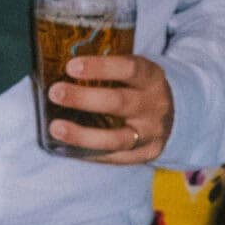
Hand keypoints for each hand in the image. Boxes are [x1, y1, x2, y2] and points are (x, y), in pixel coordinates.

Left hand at [46, 54, 174, 161]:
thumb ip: (105, 71)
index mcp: (151, 77)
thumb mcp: (133, 73)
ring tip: (55, 127)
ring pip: (116, 138)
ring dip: (82, 134)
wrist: (170, 116)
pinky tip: (65, 147)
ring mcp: (151, 133)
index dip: (100, 67)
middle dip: (83, 98)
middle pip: (119, 102)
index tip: (71, 67)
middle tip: (55, 92)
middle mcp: (154, 105)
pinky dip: (88, 153)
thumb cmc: (137, 88)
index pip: (129, 68)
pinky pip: (114, 158)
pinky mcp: (145, 154)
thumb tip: (58, 66)